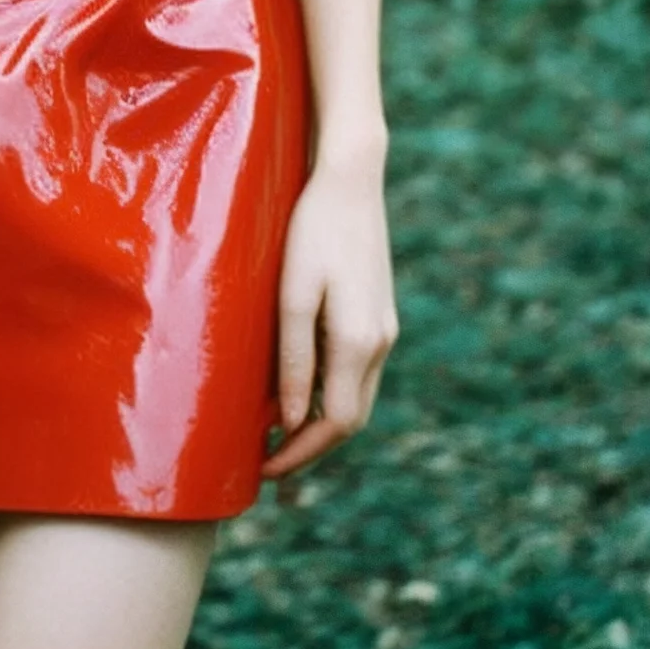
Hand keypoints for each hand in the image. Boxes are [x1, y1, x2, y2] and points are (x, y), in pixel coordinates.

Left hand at [262, 155, 397, 484]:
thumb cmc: (312, 231)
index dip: (299, 454)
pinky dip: (331, 393)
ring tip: (276, 431)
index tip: (263, 469)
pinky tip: (299, 387)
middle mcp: (380, 343)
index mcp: (358, 342)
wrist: (351, 179)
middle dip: (311, 448)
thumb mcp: (292, 295)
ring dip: (321, 423)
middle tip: (267, 460)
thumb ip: (292, 359)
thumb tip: (289, 421)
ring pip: (357, 398)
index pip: (334, 424)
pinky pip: (358, 373)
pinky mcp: (380, 314)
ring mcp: (386, 329)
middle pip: (351, 420)